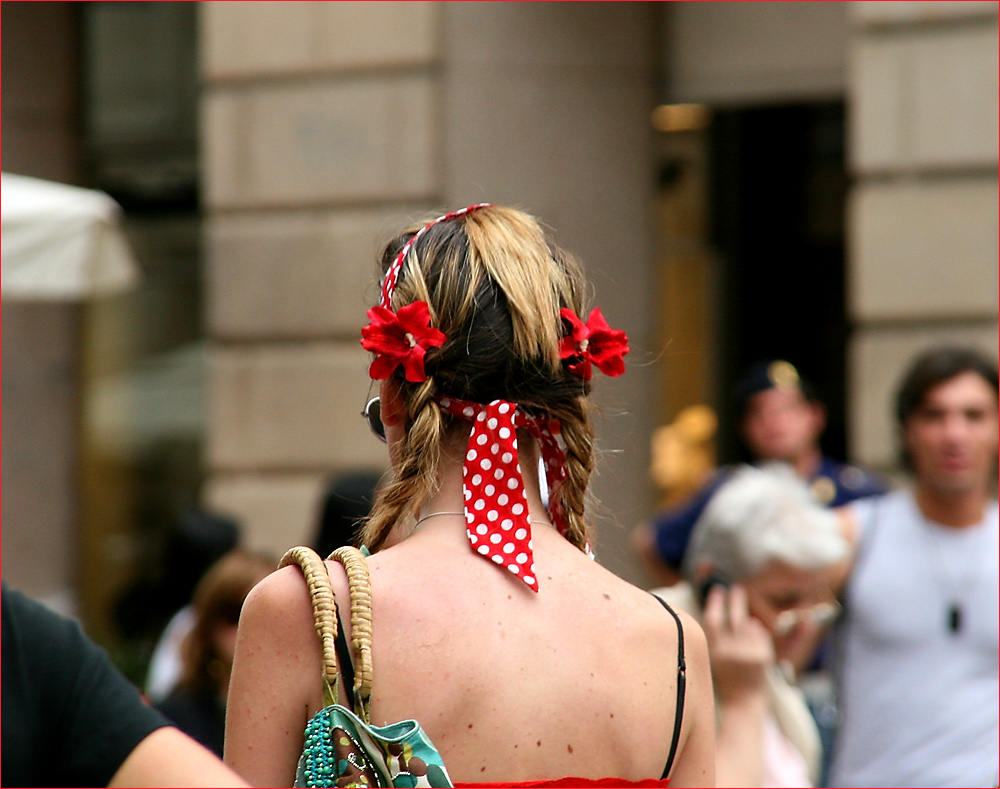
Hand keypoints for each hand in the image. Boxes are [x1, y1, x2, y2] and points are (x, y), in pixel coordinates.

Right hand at [702, 584, 772, 705]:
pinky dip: (757, 632)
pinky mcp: (763, 657)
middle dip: (735, 600)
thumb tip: (725, 614)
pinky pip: (760, 634)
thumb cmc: (725, 681)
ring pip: (749, 624)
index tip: (717, 589)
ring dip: (747, 619)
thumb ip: (717, 638)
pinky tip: (752, 635)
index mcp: (714, 651)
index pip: (712, 619)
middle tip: (736, 588)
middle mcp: (731, 650)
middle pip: (734, 616)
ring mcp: (749, 653)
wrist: (743, 703)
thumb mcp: (712, 659)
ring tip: (743, 616)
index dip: (715, 602)